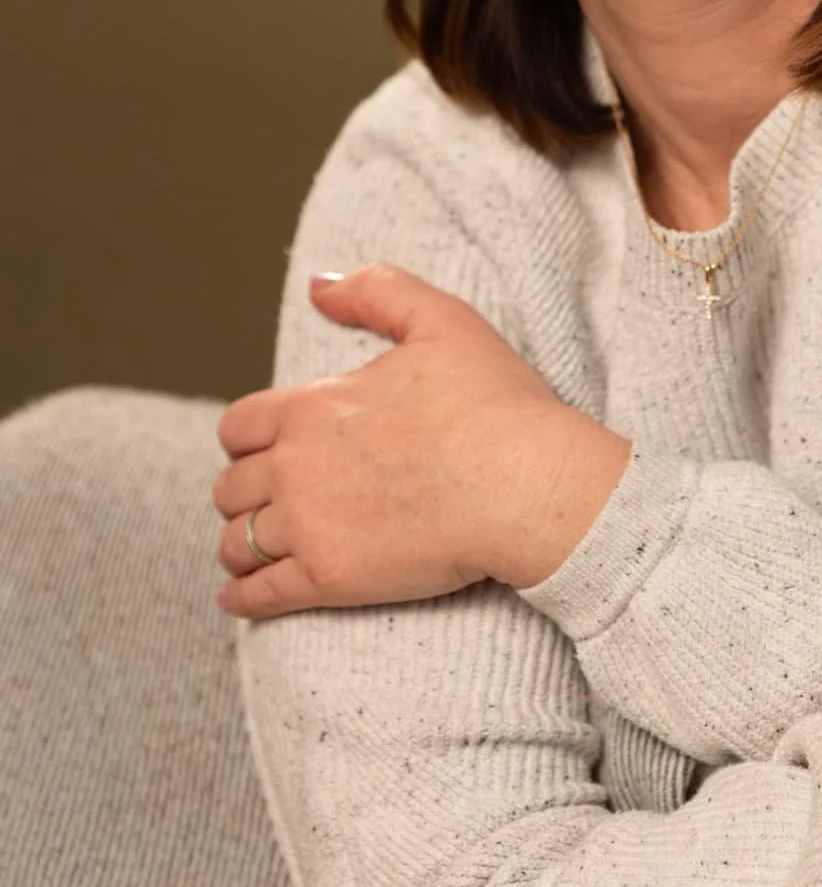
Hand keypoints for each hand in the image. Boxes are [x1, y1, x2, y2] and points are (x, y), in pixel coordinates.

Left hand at [211, 264, 631, 618]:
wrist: (525, 483)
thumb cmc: (493, 402)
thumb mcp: (441, 320)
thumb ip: (375, 292)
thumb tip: (319, 286)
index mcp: (313, 406)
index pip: (239, 426)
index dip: (246, 438)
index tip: (263, 450)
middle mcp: (296, 466)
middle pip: (231, 487)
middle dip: (244, 492)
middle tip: (267, 501)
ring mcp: (309, 526)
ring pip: (238, 542)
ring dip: (240, 544)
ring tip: (253, 551)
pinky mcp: (329, 578)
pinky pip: (261, 595)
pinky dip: (242, 599)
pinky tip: (237, 600)